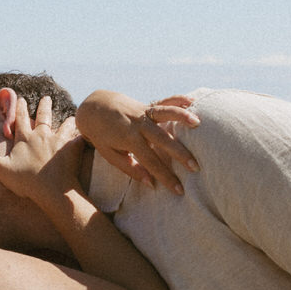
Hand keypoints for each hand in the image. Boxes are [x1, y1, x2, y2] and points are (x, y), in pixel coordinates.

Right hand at [0, 95, 79, 206]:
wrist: (53, 190)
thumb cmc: (27, 181)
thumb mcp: (1, 170)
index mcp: (25, 138)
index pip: (21, 119)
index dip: (20, 107)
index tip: (21, 98)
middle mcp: (43, 135)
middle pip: (44, 117)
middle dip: (44, 106)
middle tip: (47, 98)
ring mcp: (59, 141)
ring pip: (64, 126)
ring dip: (67, 121)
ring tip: (71, 116)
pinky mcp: (73, 150)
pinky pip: (80, 140)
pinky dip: (83, 137)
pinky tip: (88, 135)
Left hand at [76, 91, 199, 193]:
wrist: (93, 107)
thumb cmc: (101, 135)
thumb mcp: (110, 155)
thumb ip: (130, 168)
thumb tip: (150, 183)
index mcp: (129, 140)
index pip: (150, 162)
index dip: (165, 177)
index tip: (178, 189)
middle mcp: (138, 124)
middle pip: (162, 140)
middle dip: (180, 153)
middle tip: (195, 167)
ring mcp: (143, 112)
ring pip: (165, 113)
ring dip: (181, 117)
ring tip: (197, 123)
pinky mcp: (146, 104)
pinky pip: (164, 101)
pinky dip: (178, 99)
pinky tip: (192, 102)